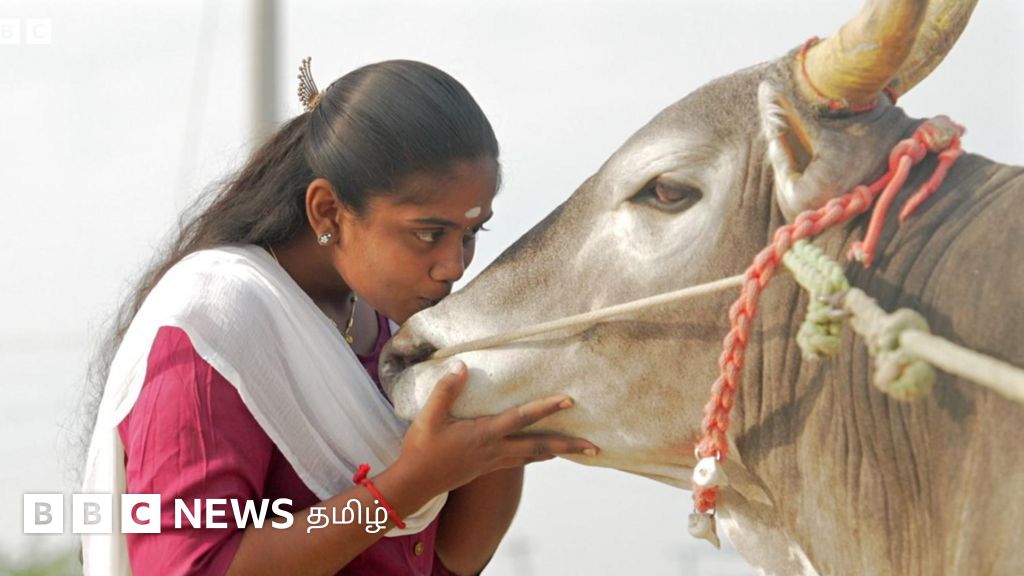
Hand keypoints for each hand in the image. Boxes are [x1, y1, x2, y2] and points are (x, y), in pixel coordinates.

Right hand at [394, 360, 597, 496]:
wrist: (415, 483)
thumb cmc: (421, 449)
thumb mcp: (429, 417)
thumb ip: (446, 390)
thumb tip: (462, 365)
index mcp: (484, 434)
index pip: (521, 418)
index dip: (545, 408)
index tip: (568, 399)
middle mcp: (495, 450)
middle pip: (539, 447)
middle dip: (568, 445)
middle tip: (594, 445)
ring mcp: (494, 462)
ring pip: (534, 456)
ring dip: (557, 451)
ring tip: (579, 448)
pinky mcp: (489, 468)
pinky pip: (521, 460)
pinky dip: (539, 456)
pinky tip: (546, 454)